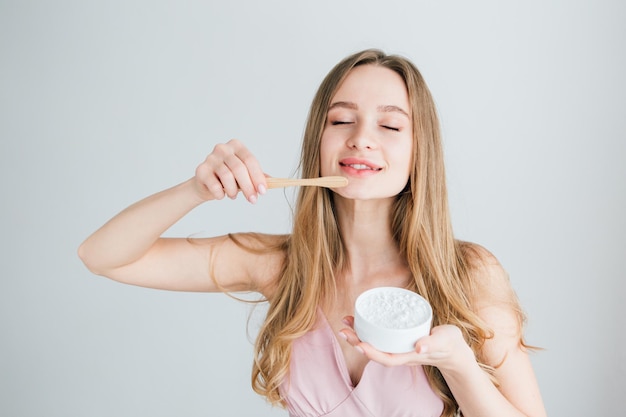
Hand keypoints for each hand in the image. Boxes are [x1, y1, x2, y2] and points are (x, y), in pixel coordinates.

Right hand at [194, 139, 266, 202]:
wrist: (206, 185)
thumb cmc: (228, 178)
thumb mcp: (245, 176)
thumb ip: (257, 176)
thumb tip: (273, 181)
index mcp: (236, 146)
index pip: (250, 160)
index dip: (258, 177)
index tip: (263, 191)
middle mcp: (223, 149)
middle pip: (239, 168)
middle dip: (248, 187)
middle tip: (253, 200)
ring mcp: (210, 158)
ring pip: (227, 176)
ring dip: (233, 191)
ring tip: (233, 196)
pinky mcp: (201, 169)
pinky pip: (214, 184)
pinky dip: (220, 194)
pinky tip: (221, 195)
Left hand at [340, 316, 475, 373]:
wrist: (454, 351)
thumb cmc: (450, 344)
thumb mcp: (445, 341)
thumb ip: (433, 343)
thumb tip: (419, 346)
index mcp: (411, 356)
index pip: (387, 359)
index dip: (371, 353)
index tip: (358, 344)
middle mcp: (402, 354)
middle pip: (375, 353)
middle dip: (357, 343)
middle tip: (343, 330)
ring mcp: (400, 349)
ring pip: (375, 345)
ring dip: (359, 336)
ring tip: (346, 322)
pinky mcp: (399, 341)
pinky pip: (380, 338)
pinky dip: (368, 330)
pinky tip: (360, 320)